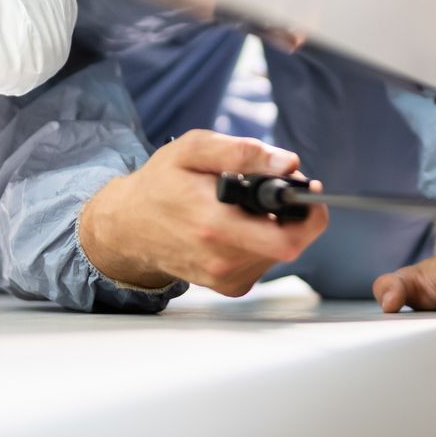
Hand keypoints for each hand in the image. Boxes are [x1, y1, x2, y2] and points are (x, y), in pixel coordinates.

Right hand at [81, 130, 329, 296]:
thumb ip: (242, 152)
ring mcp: (227, 277)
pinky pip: (266, 260)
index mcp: (215, 225)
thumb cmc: (160, 185)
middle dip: (295, 215)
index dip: (307, 210)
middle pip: (293, 243)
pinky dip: (262, 240)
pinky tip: (238, 225)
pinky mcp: (230, 285)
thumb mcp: (193, 151)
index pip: (288, 236)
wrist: (128, 227)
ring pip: (281, 250)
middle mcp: (223, 259)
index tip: (302, 189)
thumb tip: (288, 163)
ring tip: (245, 206)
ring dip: (276, 226)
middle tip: (276, 192)